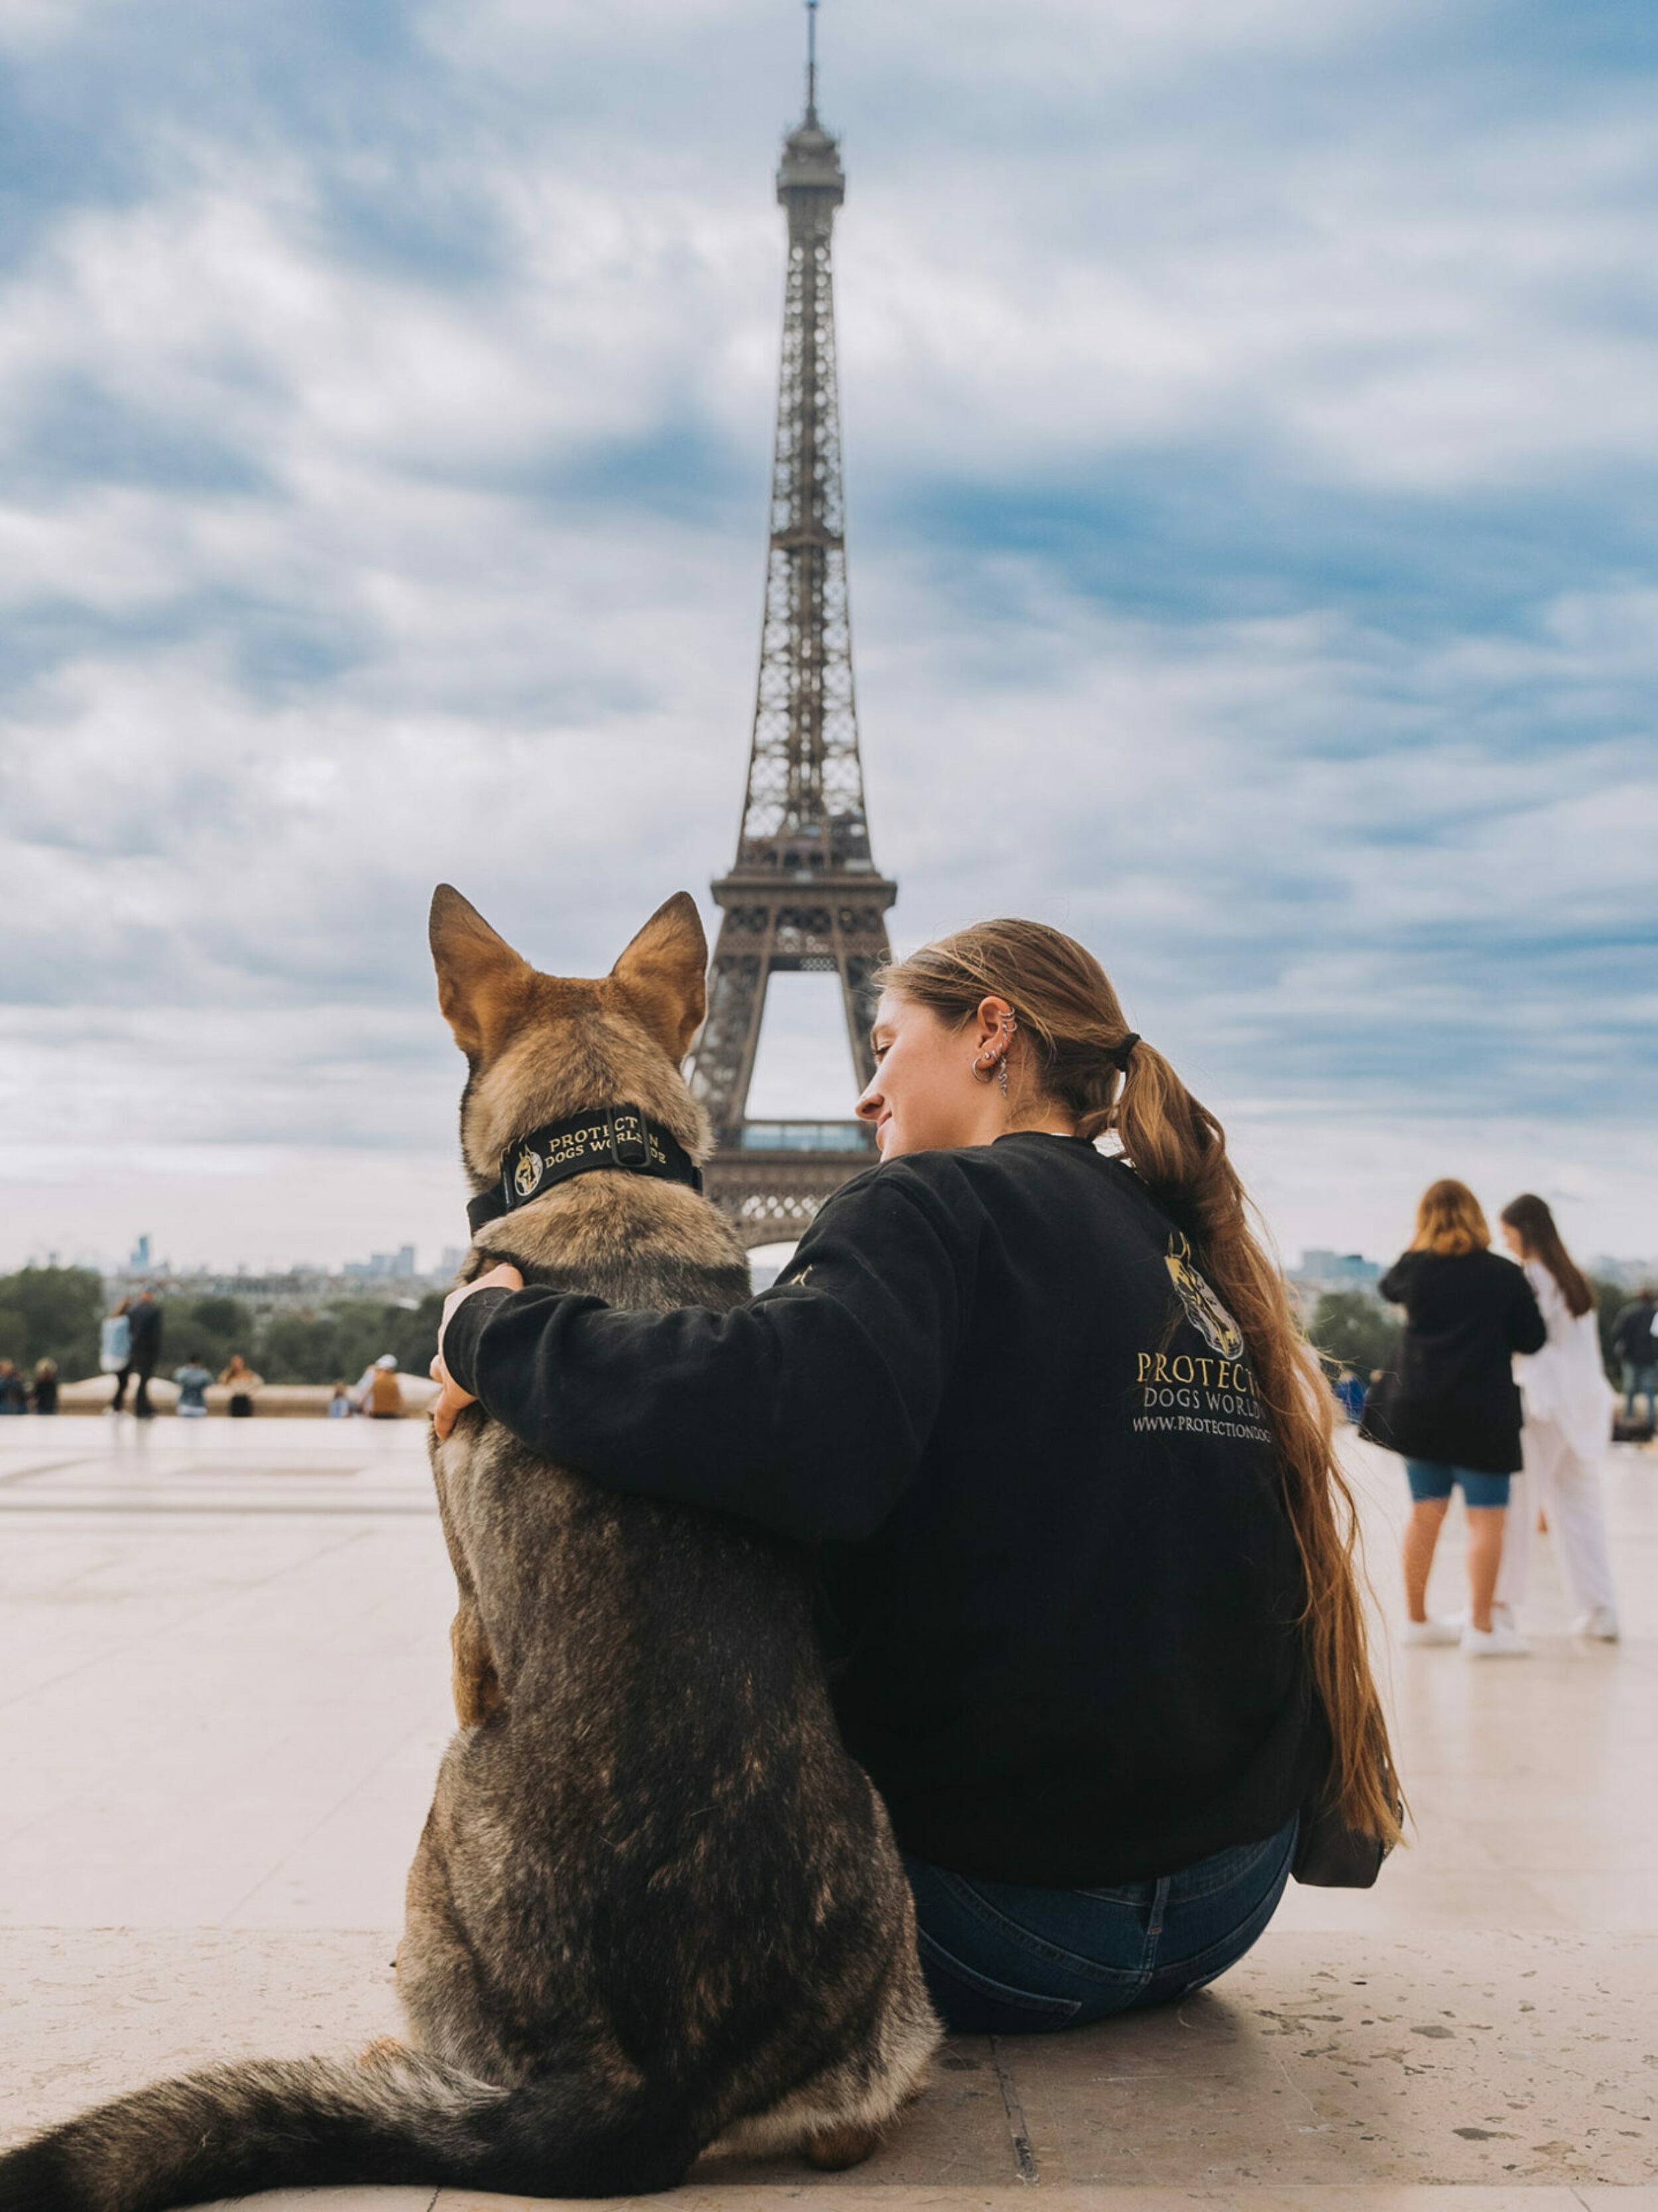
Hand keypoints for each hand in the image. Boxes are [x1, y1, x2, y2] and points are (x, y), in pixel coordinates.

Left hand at [430, 1263, 524, 1442]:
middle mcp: (446, 1333)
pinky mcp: (453, 1391)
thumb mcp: (506, 1276)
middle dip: (454, 1342)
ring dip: (445, 1373)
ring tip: (453, 1379)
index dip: (469, 1311)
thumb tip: (506, 1271)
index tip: (481, 1314)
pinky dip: (443, 1420)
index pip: (458, 1306)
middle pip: (446, 1338)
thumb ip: (505, 1274)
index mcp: (457, 1305)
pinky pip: (445, 1409)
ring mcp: (448, 1364)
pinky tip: (442, 1432)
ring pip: (440, 1369)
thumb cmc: (498, 1301)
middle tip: (469, 1347)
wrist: (489, 1328)